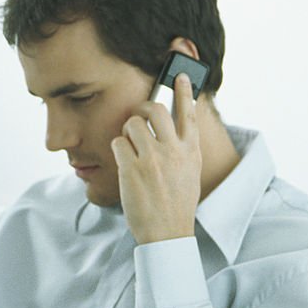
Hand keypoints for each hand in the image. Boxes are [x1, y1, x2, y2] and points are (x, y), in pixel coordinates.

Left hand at [111, 72, 201, 244]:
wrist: (167, 232)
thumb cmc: (176, 204)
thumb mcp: (189, 173)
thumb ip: (181, 150)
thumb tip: (168, 130)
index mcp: (190, 152)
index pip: (189, 114)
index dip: (185, 92)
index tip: (181, 75)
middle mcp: (174, 151)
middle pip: (156, 110)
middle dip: (143, 110)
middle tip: (139, 119)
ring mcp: (153, 159)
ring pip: (132, 123)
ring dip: (127, 133)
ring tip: (131, 150)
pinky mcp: (132, 168)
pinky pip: (117, 143)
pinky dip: (118, 151)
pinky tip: (125, 166)